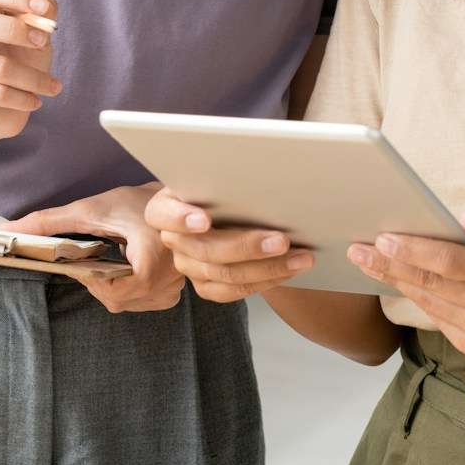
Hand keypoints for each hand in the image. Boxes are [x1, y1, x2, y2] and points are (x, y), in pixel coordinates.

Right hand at [0, 0, 62, 141]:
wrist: (1, 107)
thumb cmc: (19, 61)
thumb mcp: (36, 35)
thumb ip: (42, 16)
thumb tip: (46, 7)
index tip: (44, 10)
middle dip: (14, 30)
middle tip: (43, 42)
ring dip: (33, 78)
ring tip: (52, 86)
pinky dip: (24, 99)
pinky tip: (35, 101)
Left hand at [7, 182, 184, 313]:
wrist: (176, 200)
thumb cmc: (136, 202)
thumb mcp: (91, 209)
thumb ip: (50, 221)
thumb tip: (10, 229)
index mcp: (152, 261)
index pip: (113, 292)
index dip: (94, 280)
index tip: (85, 263)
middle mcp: (168, 279)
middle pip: (119, 300)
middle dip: (100, 281)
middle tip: (100, 255)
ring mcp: (174, 288)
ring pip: (129, 304)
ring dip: (114, 286)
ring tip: (117, 258)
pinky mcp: (174, 290)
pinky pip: (143, 302)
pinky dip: (129, 289)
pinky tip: (128, 268)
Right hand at [145, 187, 315, 302]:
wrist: (223, 212)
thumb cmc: (222, 188)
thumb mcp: (217, 177)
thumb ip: (226, 179)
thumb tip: (260, 172)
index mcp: (165, 207)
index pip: (163, 214)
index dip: (181, 218)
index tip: (204, 220)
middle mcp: (173, 239)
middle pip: (206, 249)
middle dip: (247, 246)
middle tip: (283, 240)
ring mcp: (187, 265)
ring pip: (224, 274)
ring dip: (268, 267)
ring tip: (301, 257)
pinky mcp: (205, 285)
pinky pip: (233, 291)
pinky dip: (265, 280)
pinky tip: (289, 269)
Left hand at [349, 212, 464, 361]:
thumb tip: (458, 220)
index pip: (452, 263)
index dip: (414, 251)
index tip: (383, 238)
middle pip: (432, 285)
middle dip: (389, 266)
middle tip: (356, 250)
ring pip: (431, 305)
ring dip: (398, 282)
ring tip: (369, 261)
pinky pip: (441, 320)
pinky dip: (421, 299)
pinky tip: (401, 280)